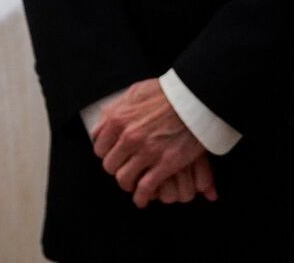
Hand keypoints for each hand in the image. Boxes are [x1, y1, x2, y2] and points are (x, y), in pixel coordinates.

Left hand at [91, 79, 215, 206]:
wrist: (194, 98)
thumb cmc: (166, 93)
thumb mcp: (133, 92)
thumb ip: (117, 108)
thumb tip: (105, 119)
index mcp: (117, 119)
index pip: (99, 147)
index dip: (106, 154)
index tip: (114, 156)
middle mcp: (128, 137)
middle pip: (110, 165)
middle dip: (116, 169)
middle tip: (124, 170)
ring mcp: (146, 151)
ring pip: (124, 178)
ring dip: (127, 184)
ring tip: (133, 185)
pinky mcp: (165, 164)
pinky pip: (145, 187)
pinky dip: (141, 197)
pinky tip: (142, 200)